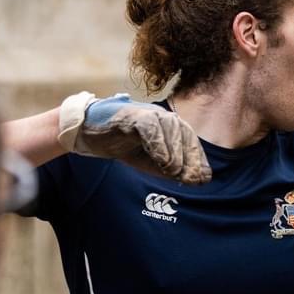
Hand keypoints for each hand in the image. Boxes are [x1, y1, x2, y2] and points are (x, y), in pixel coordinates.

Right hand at [58, 92, 210, 184]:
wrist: (89, 133)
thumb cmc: (124, 145)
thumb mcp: (151, 162)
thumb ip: (172, 170)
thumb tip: (199, 180)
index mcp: (171, 127)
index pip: (191, 142)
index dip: (199, 161)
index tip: (203, 179)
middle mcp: (163, 117)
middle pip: (184, 135)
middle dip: (191, 158)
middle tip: (192, 179)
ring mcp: (148, 113)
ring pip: (171, 128)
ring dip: (175, 152)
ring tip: (175, 172)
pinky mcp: (132, 114)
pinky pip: (150, 127)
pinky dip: (158, 144)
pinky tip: (161, 161)